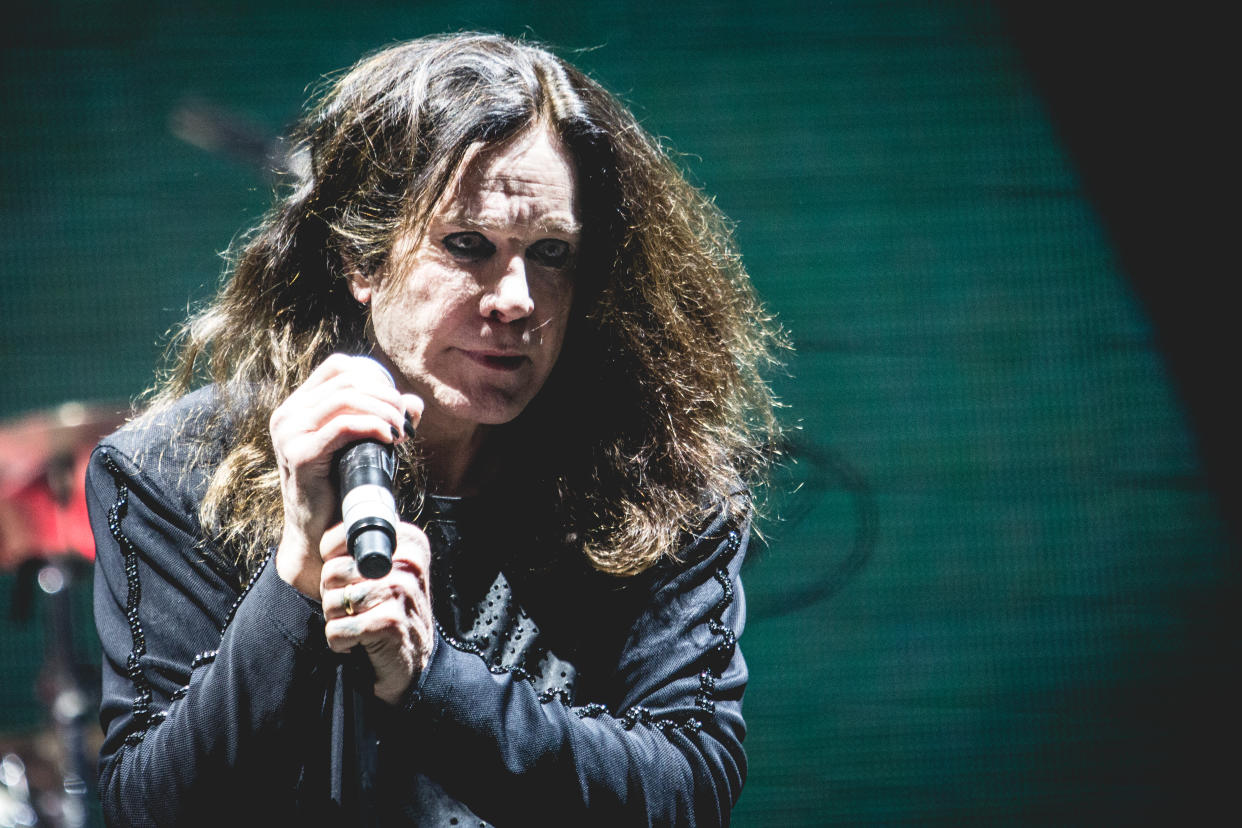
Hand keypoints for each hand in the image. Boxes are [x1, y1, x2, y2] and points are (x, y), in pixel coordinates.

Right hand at [271, 353, 422, 597]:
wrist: (319, 534)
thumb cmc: (342, 488)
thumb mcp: (363, 446)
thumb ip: (385, 420)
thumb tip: (414, 402)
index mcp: (298, 407)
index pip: (338, 367)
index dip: (373, 376)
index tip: (395, 401)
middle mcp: (287, 415)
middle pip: (347, 380)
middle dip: (385, 395)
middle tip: (405, 418)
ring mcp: (289, 433)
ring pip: (346, 399)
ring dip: (383, 410)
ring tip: (401, 430)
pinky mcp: (299, 454)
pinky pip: (343, 426)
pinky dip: (373, 426)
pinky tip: (390, 438)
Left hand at [320, 521, 433, 703]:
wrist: (414, 663)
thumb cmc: (389, 612)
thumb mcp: (385, 571)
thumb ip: (362, 548)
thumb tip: (322, 536)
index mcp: (407, 541)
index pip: (338, 539)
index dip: (332, 565)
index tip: (354, 582)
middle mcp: (408, 563)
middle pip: (331, 572)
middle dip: (333, 596)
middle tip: (357, 609)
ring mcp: (401, 592)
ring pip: (332, 601)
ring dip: (337, 621)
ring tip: (360, 625)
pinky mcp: (390, 623)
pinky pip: (336, 630)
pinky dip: (339, 643)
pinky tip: (360, 644)